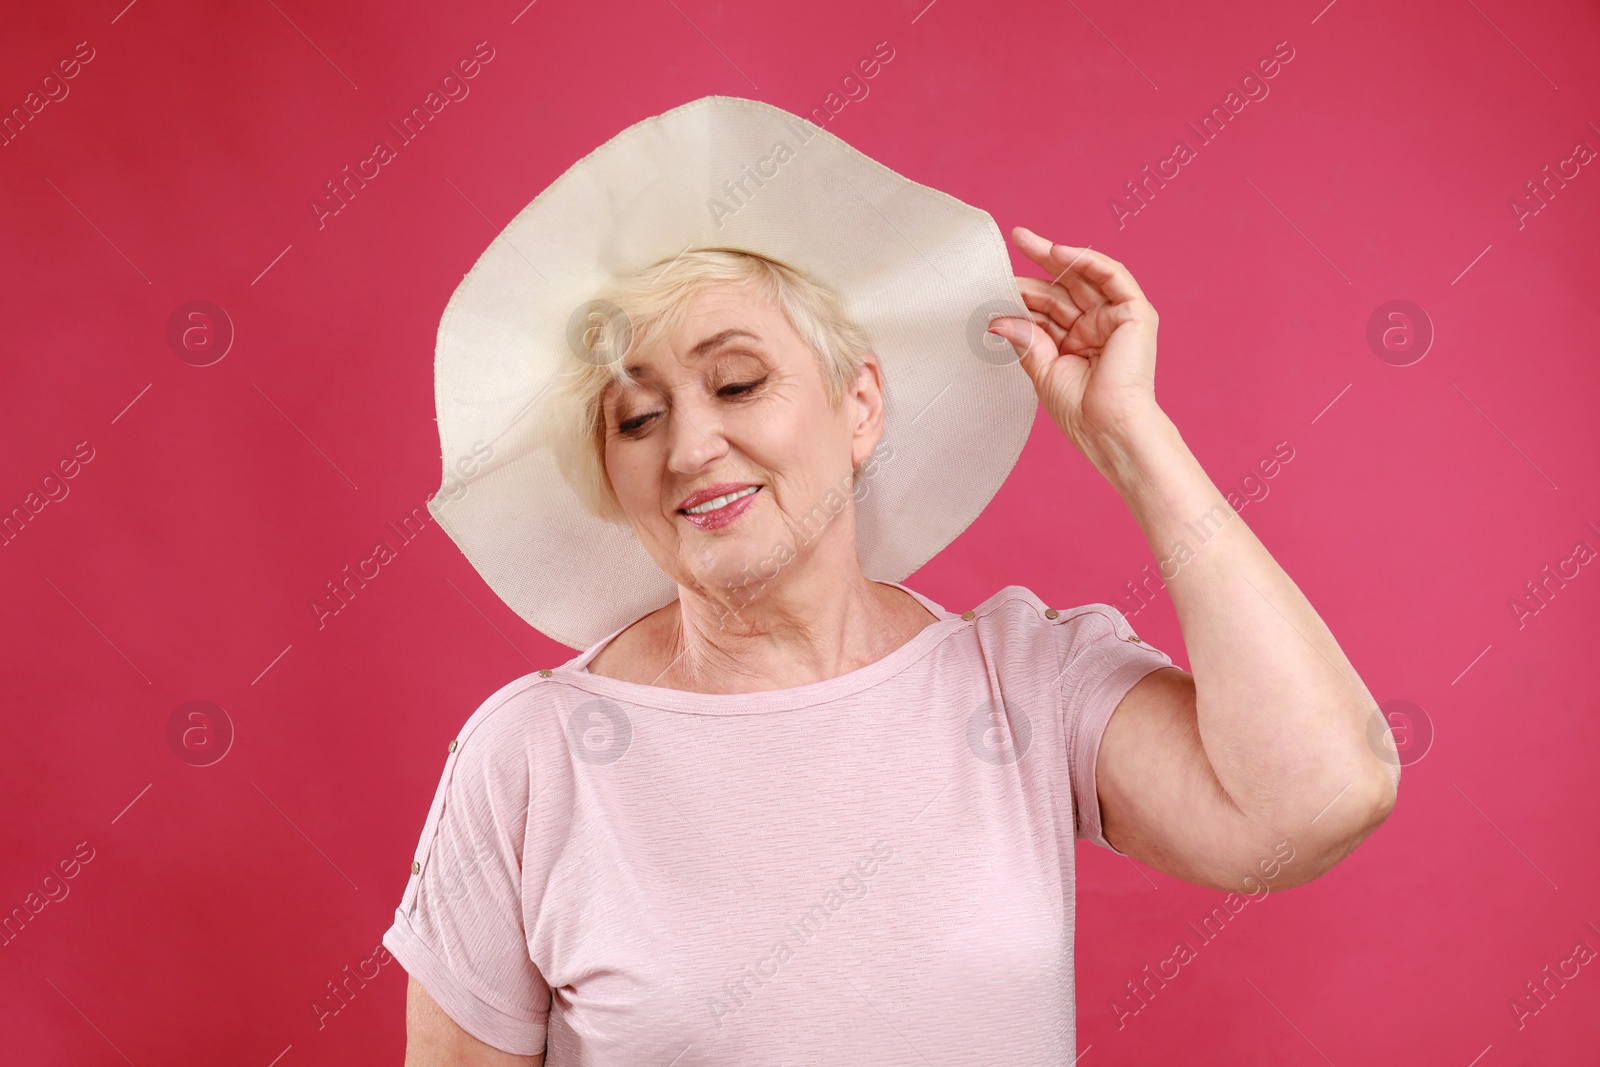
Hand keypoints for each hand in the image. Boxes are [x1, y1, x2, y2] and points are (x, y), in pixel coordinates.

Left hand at [989, 226, 1163, 460]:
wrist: (1107, 428)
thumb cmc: (1080, 411)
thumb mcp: (1042, 369)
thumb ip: (1025, 339)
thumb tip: (997, 318)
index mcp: (1077, 343)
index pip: (1048, 308)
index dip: (1024, 294)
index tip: (995, 283)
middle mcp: (1098, 327)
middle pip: (1064, 288)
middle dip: (1039, 264)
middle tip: (1013, 241)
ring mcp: (1117, 319)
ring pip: (1085, 277)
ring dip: (1057, 256)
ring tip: (1025, 240)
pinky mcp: (1135, 314)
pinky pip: (1112, 277)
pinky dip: (1086, 262)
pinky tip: (1058, 252)